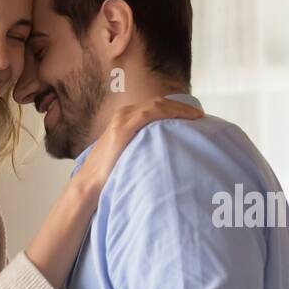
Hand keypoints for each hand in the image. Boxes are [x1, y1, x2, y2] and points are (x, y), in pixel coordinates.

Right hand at [76, 96, 203, 187]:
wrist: (89, 185)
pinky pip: (152, 113)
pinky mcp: (123, 127)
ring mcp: (122, 119)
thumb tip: (160, 152)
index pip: (154, 106)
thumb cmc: (106, 175)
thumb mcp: (125, 155)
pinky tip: (184, 118)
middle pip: (159, 103)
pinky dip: (170, 112)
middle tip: (199, 116)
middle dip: (180, 107)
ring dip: (179, 109)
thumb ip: (139, 147)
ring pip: (158, 105)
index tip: (192, 116)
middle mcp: (123, 115)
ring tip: (196, 117)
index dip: (175, 108)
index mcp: (123, 119)